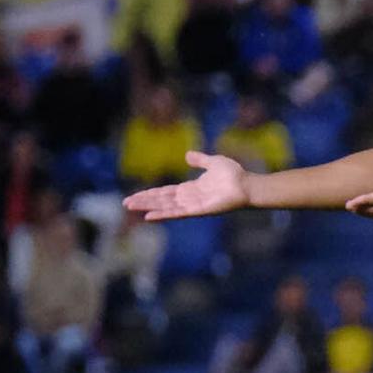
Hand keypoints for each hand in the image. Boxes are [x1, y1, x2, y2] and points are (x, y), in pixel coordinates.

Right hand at [126, 151, 248, 220]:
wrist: (248, 185)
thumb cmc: (235, 175)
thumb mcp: (213, 162)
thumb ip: (200, 160)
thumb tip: (187, 155)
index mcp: (191, 188)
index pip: (165, 192)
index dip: (150, 194)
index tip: (135, 196)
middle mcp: (189, 198)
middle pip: (161, 200)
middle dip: (143, 201)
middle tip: (125, 203)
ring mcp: (193, 205)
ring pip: (165, 206)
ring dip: (148, 207)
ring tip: (131, 208)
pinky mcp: (199, 210)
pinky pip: (178, 213)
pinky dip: (163, 214)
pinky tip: (149, 216)